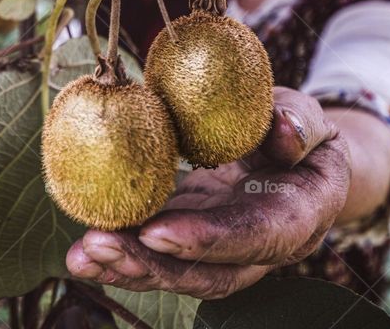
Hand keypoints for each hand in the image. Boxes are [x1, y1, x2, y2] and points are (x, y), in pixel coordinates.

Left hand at [66, 87, 351, 298]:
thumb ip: (300, 123)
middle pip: (208, 272)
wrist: (293, 153)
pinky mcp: (192, 239)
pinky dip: (122, 252)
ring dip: (126, 266)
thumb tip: (283, 129)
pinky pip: (159, 254)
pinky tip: (83, 248)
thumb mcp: (308, 116)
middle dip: (150, 264)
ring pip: (177, 272)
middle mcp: (260, 248)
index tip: (156, 232)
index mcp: (298, 216)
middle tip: (97, 245)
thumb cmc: (299, 128)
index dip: (207, 239)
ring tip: (81, 255)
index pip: (254, 236)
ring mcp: (223, 250)